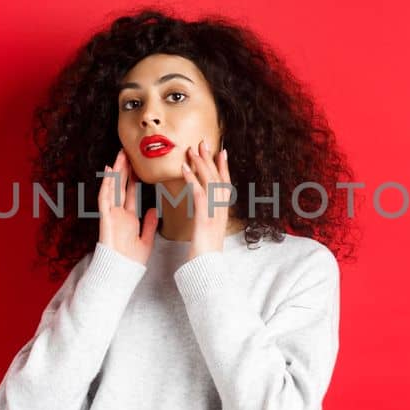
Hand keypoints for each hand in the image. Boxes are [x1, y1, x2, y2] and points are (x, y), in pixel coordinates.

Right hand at [98, 149, 158, 264]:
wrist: (122, 272)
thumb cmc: (132, 261)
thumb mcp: (146, 240)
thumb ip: (149, 224)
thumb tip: (153, 210)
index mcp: (128, 218)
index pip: (131, 194)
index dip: (134, 180)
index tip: (138, 166)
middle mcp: (119, 214)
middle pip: (122, 187)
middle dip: (125, 170)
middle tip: (128, 153)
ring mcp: (111, 215)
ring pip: (113, 188)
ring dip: (116, 172)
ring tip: (121, 155)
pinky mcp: (106, 218)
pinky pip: (105, 198)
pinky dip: (107, 185)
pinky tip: (110, 172)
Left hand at [180, 139, 232, 261]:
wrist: (208, 268)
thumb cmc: (205, 254)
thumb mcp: (209, 232)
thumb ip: (208, 219)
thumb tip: (204, 211)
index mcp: (223, 211)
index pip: (225, 184)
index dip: (223, 167)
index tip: (221, 151)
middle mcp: (222, 209)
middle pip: (218, 178)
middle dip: (211, 159)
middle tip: (204, 142)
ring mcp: (215, 212)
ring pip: (209, 182)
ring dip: (201, 163)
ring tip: (192, 149)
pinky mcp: (205, 217)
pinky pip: (199, 193)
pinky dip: (192, 179)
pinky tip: (184, 168)